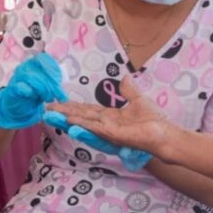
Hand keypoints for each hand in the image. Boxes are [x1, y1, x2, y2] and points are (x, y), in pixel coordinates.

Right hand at [0, 53, 66, 128]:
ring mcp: (16, 77)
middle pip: (39, 71)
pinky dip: (30, 92)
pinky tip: (35, 97)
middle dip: (52, 84)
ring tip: (49, 99)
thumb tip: (63, 82)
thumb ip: (54, 81)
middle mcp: (24, 67)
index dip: (53, 68)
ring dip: (43, 90)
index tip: (59, 80)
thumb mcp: (47, 85)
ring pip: (31, 78)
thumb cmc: (35, 92)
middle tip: (59, 95)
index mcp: (33, 63)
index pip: (43, 59)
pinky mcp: (12, 89)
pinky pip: (21, 87)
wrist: (18, 105)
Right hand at [46, 77, 171, 154]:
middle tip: (46, 107)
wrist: (165, 135)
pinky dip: (81, 123)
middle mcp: (106, 124)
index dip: (73, 106)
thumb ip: (129, 91)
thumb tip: (124, 78)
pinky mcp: (113, 134)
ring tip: (51, 113)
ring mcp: (108, 130)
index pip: (87, 110)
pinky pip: (94, 127)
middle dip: (64, 112)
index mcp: (111, 117)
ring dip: (67, 118)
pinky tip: (69, 119)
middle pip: (81, 116)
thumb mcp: (139, 100)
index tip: (58, 101)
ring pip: (83, 121)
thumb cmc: (155, 120)